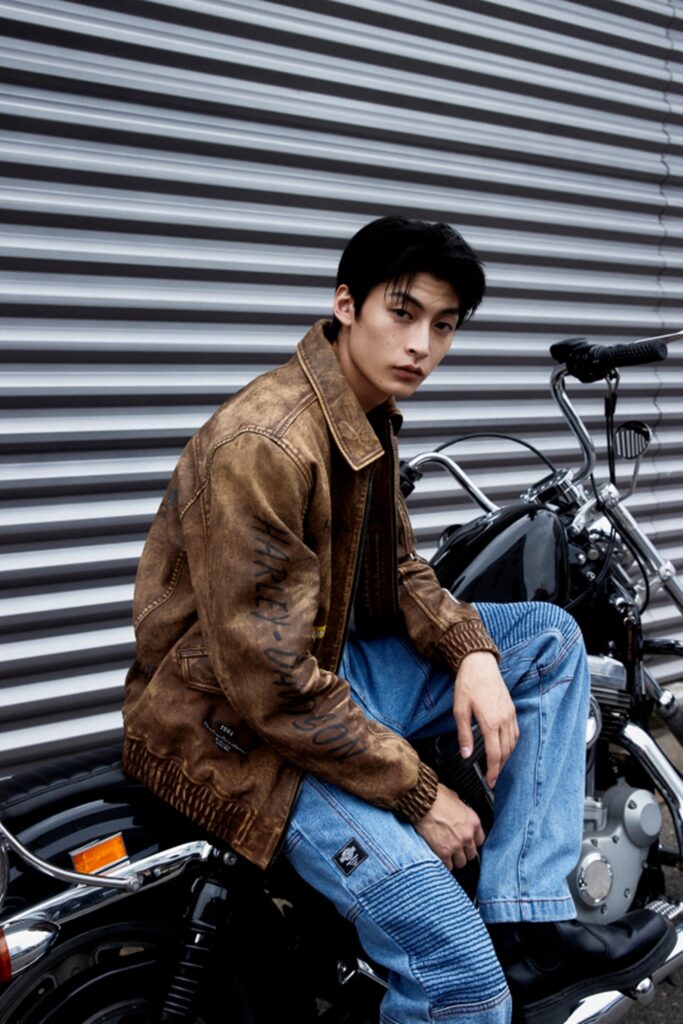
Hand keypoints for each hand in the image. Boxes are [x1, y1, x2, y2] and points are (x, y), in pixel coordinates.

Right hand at [414, 783, 483, 869]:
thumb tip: (457, 813)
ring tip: (446, 854)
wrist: (422, 802)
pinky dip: (443, 863)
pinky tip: (439, 857)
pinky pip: (448, 866)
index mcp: (473, 821)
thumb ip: (460, 810)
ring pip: (461, 863)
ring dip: (453, 859)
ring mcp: (456, 845)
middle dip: (463, 852)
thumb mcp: (455, 798)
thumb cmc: (435, 797)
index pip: (480, 841)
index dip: (471, 842)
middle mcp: (467, 835)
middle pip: (471, 854)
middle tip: (454, 849)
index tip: (465, 842)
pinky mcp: (443, 852)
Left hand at [453, 651, 518, 787]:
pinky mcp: (512, 708)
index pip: (495, 754)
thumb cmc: (467, 684)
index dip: (493, 771)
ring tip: (498, 765)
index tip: (490, 782)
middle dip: (501, 767)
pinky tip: (504, 746)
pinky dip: (511, 743)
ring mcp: (510, 714)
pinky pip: (515, 731)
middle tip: (493, 778)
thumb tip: (466, 754)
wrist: (479, 664)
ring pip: (513, 743)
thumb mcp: (460, 710)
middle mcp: (504, 719)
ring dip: (507, 756)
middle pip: (506, 751)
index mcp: (490, 722)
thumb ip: (464, 735)